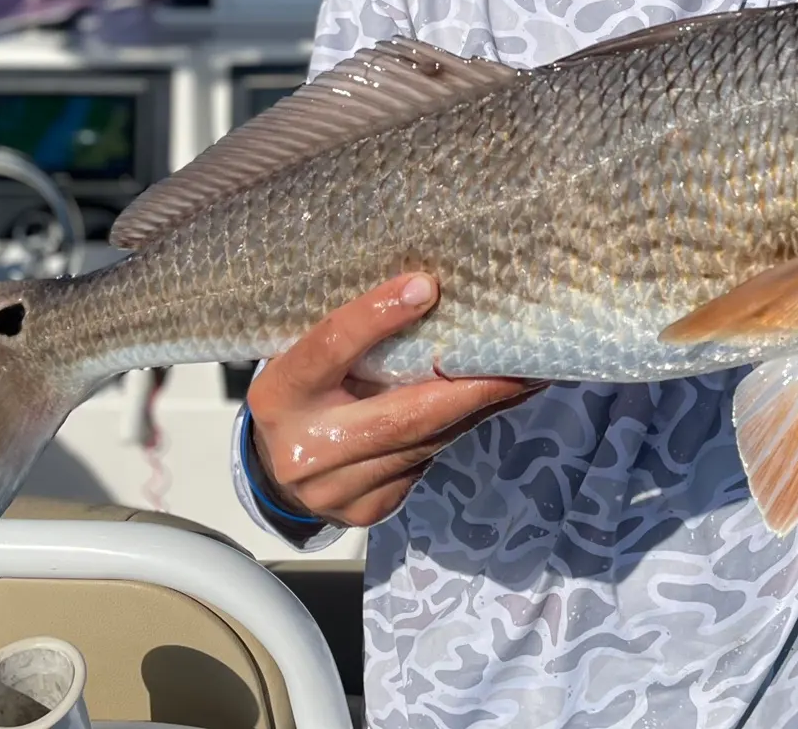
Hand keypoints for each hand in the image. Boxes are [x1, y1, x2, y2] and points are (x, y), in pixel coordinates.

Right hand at [246, 272, 542, 527]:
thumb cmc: (300, 393)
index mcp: (282, 392)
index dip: (378, 316)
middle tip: (521, 361)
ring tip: (523, 379)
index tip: (427, 286)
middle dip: (468, 388)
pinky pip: (423, 464)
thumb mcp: (304, 357)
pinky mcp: (368, 511)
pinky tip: (484, 408)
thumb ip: (349, 338)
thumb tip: (425, 293)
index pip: (332, 346)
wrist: (274, 471)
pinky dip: (455, 432)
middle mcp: (306, 447)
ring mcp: (338, 488)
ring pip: (422, 443)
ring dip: (475, 409)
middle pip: (401, 414)